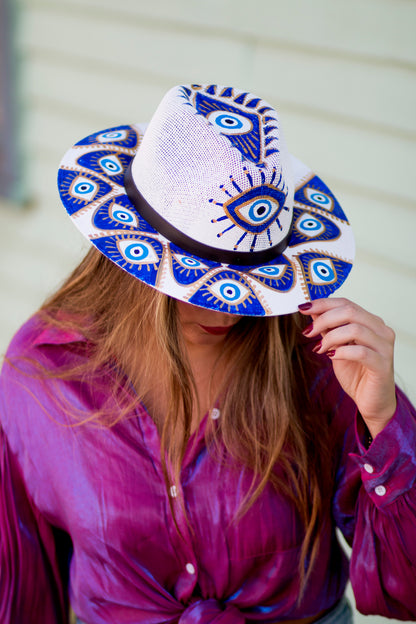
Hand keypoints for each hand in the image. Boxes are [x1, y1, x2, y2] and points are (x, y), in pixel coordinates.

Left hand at [298, 298, 396, 437]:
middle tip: (308, 332)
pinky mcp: (383, 364)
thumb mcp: (336, 346)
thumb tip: (312, 310)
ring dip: (331, 337)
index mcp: (371, 322)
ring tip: (319, 349)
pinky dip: (341, 352)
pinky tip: (331, 357)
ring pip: (355, 329)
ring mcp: (384, 347)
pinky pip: (361, 352)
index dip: (322, 303)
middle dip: (323, 319)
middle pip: (350, 311)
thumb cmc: (356, 373)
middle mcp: (381, 330)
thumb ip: (328, 328)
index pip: (346, 303)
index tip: (303, 307)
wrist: (370, 401)